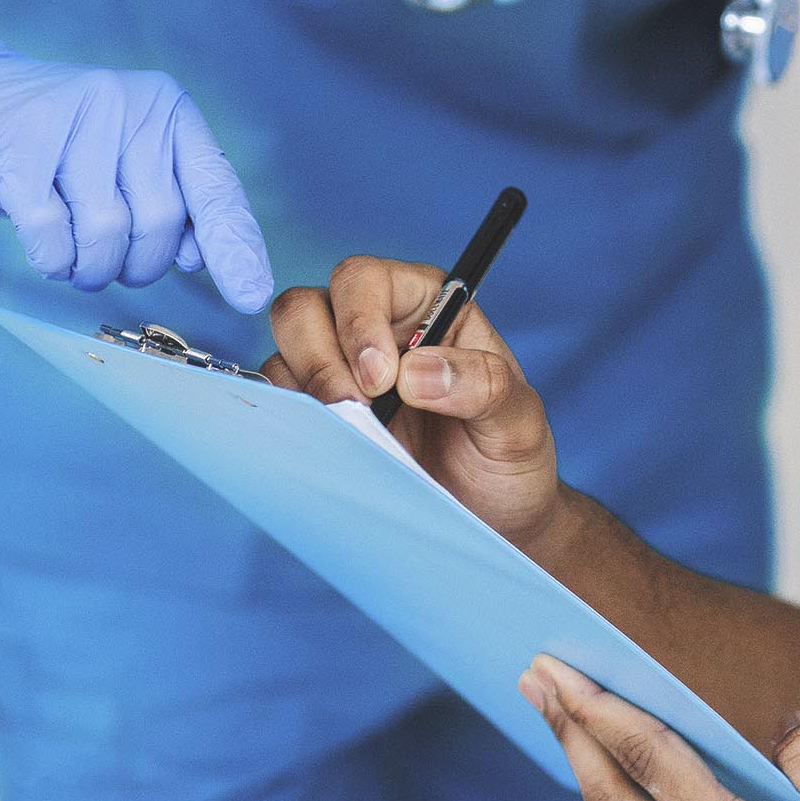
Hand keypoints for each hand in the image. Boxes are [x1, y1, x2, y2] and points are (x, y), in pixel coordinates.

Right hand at [0, 22, 272, 311]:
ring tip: (75, 254)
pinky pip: (52, 235)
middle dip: (140, 263)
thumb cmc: (56, 145)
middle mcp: (125, 105)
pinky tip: (45, 245)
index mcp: (166, 110)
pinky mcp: (15, 148)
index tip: (250, 297)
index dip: (235, 248)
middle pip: (160, 222)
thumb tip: (204, 258)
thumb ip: (174, 200)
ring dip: (91, 266)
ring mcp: (69, 121)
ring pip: (106, 233)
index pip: (216, 189)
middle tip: (112, 260)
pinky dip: (52, 259)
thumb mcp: (125, 160)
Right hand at [263, 257, 565, 548]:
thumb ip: (485, 386)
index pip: (364, 280)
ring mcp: (340, 372)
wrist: (493, 520)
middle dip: (319, 359)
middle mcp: (375, 329)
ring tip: (354, 435)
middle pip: (305, 308)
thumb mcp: (519, 423)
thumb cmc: (509, 461)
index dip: (358, 321)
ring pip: (284, 352)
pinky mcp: (320, 415)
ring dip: (307, 392)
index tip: (381, 381)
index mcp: (426, 306)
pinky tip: (333, 446)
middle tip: (357, 410)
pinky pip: (280, 402)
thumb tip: (417, 371)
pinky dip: (294, 421)